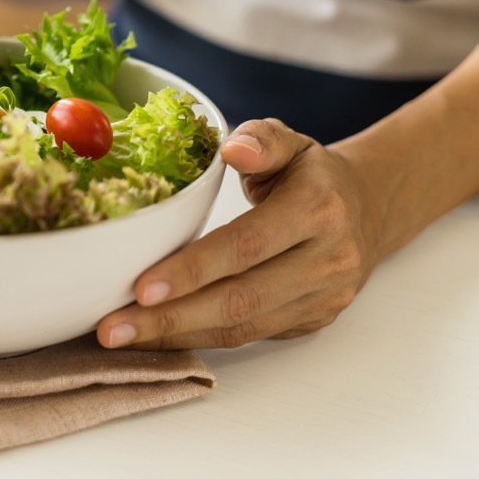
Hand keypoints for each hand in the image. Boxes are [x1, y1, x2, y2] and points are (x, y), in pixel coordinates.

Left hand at [96, 119, 384, 349]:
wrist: (367, 209)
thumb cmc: (310, 174)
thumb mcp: (290, 142)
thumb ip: (261, 139)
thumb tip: (233, 147)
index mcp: (317, 208)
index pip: (247, 245)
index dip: (193, 269)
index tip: (140, 286)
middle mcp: (327, 260)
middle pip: (240, 298)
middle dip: (171, 317)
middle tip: (112, 328)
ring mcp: (323, 298)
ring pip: (243, 327)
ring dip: (177, 336)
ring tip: (122, 337)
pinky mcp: (311, 322)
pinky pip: (249, 336)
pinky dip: (198, 339)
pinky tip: (157, 337)